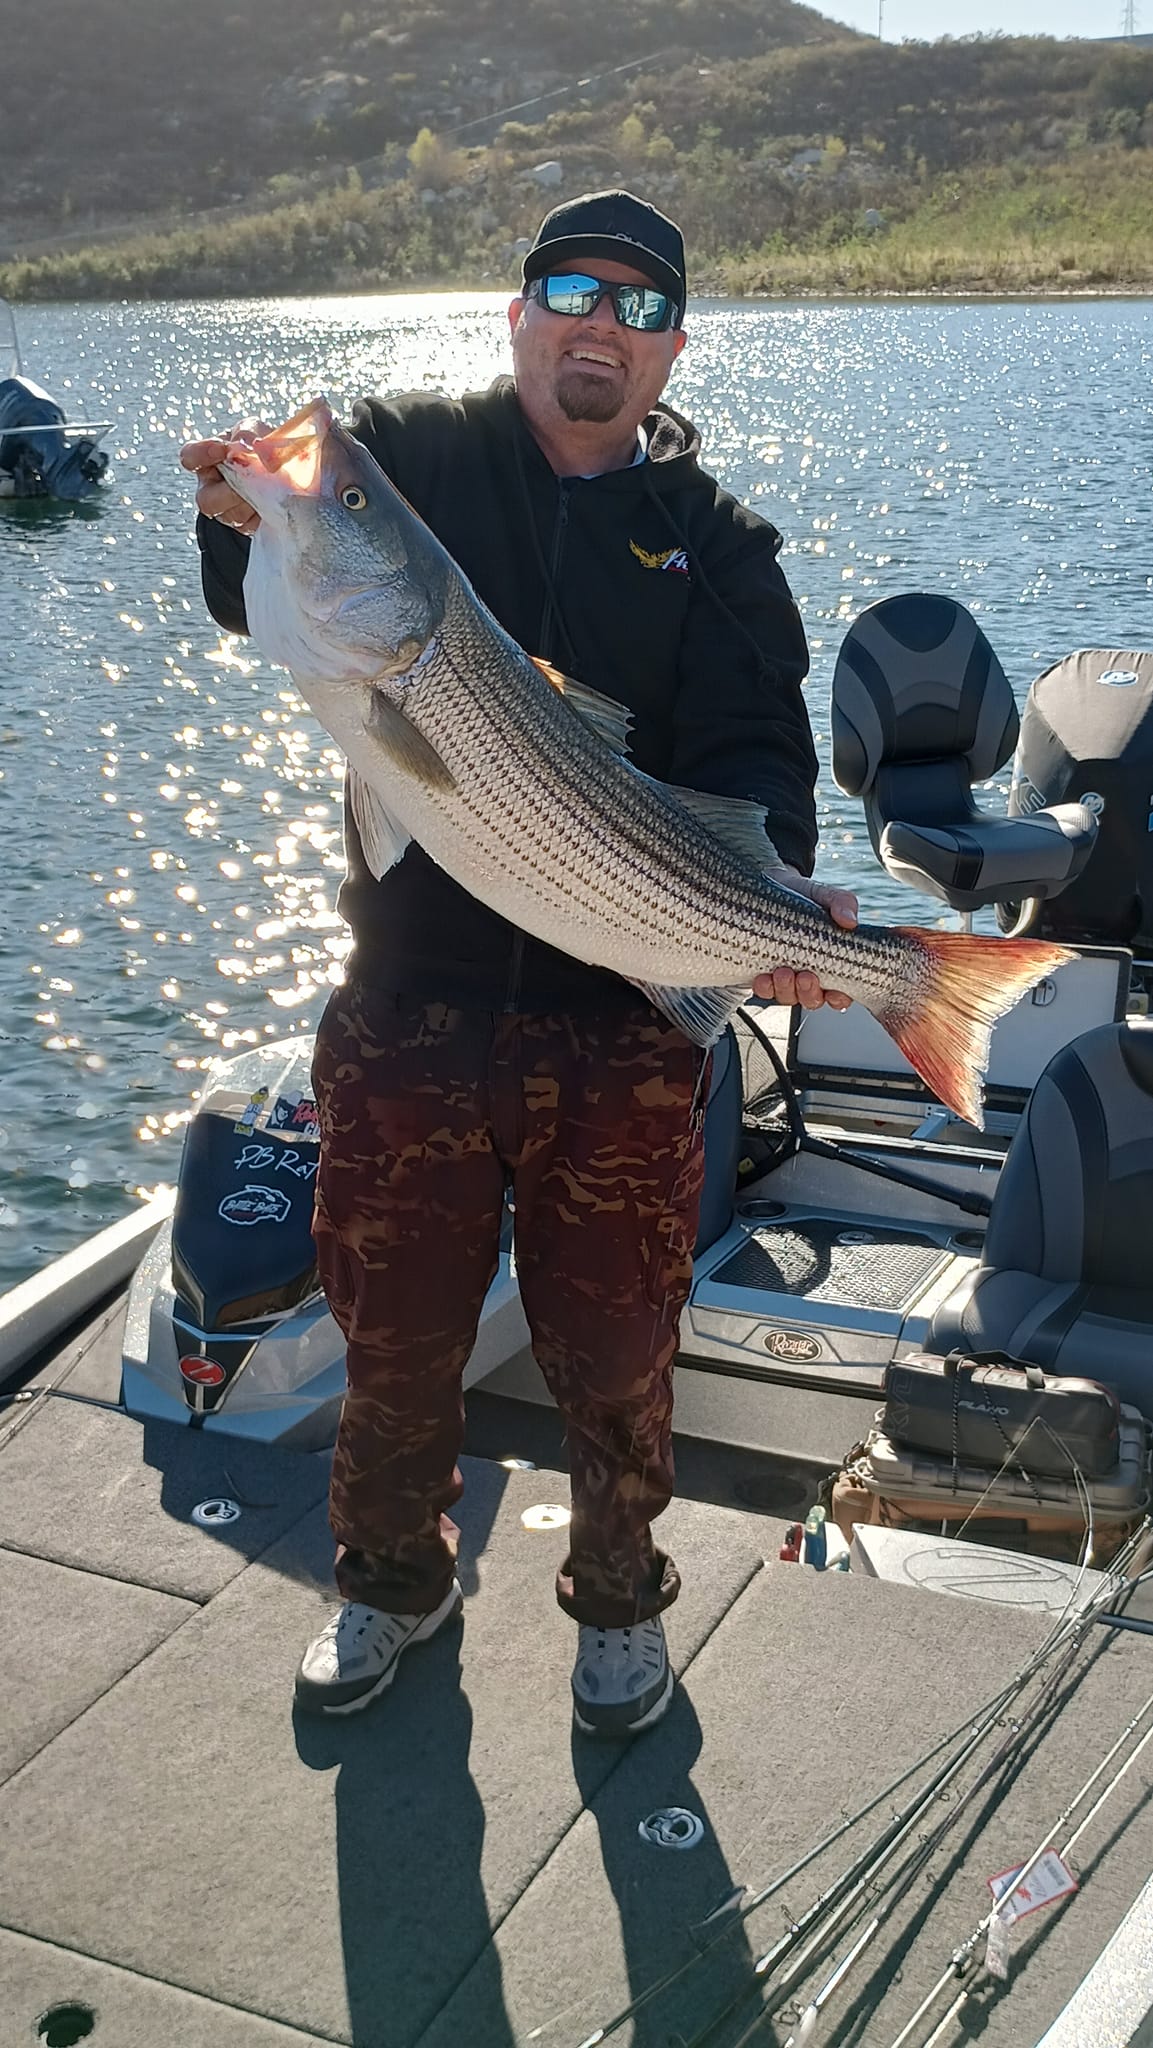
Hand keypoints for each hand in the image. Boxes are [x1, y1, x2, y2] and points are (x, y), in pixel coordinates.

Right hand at [180, 418, 269, 535]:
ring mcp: (228, 512)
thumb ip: (249, 432)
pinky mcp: (247, 526)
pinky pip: (251, 525)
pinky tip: (276, 500)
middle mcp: (211, 489)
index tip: (222, 449)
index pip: (189, 458)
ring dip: (253, 500)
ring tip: (271, 486)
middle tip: (252, 478)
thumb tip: (253, 447)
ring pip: (232, 515)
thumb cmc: (260, 446)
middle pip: (206, 500)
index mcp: (207, 460)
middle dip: (231, 491)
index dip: (200, 454)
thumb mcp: (254, 429)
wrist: (286, 469)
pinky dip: (266, 511)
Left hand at [752, 868, 858, 1009]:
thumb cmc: (803, 895)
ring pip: (790, 997)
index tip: (834, 991)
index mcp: (831, 961)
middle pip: (814, 999)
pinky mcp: (763, 972)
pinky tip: (763, 978)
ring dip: (786, 990)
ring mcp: (786, 975)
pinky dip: (764, 988)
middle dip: (810, 993)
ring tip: (782, 972)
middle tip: (805, 976)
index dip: (838, 998)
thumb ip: (842, 903)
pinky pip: (765, 990)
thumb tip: (850, 920)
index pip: (841, 992)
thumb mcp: (825, 895)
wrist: (770, 885)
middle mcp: (810, 973)